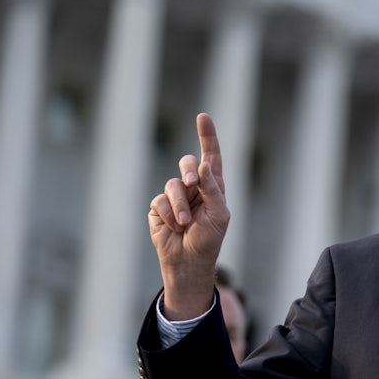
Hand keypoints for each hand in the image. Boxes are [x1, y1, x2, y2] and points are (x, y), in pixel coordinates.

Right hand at [148, 113, 229, 318]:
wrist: (189, 262)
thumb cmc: (209, 240)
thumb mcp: (219, 214)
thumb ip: (213, 189)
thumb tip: (204, 165)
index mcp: (213, 187)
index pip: (211, 157)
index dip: (207, 136)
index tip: (202, 116)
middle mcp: (194, 188)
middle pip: (187, 163)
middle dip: (189, 171)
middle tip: (193, 183)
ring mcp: (175, 197)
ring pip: (172, 185)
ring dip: (179, 206)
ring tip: (184, 223)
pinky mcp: (159, 208)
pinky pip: (160, 202)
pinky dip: (168, 216)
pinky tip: (174, 228)